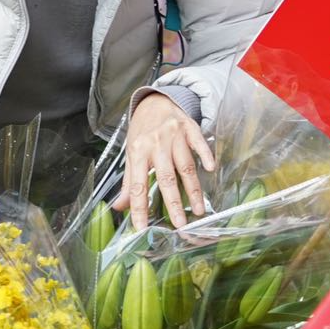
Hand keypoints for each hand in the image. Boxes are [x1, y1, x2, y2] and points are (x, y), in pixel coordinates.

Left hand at [113, 91, 214, 230]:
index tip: (142, 227)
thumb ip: (128, 182)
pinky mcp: (189, 128)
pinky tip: (210, 169)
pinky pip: (199, 143)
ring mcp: (174, 135)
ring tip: (197, 210)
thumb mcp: (131, 153)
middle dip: (172, 203)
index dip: (139, 207)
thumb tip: (119, 207)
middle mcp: (155, 144)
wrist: (156, 101)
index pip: (137, 185)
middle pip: (165, 178)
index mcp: (137, 152)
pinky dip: (205, 155)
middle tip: (180, 224)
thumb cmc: (143, 132)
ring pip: (185, 166)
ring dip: (193, 190)